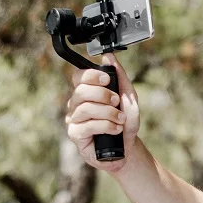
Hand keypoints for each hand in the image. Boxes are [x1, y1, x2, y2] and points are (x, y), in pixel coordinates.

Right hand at [64, 53, 140, 172]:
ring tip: (120, 120)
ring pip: (86, 109)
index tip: (108, 80)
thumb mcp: (128, 97)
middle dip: (104, 95)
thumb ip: (120, 76)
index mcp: (86, 92)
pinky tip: (115, 129)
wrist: (127, 147)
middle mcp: (76, 104)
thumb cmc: (125, 122)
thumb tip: (109, 56)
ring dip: (109, 113)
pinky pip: (87, 125)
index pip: (79, 76)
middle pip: (81, 91)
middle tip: (117, 102)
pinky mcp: (75, 134)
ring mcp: (74, 119)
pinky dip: (106, 126)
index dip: (92, 75)